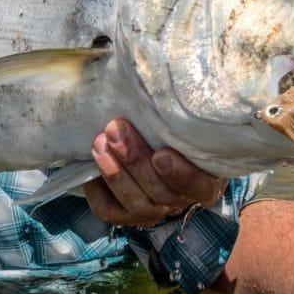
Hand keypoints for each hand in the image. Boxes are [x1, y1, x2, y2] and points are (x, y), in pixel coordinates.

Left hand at [83, 119, 226, 227]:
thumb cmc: (174, 127)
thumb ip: (180, 112)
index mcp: (205, 180)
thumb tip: (165, 79)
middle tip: (115, 129)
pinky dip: (97, 191)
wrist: (151, 139)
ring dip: (115, 173)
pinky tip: (88, 168)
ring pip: (136, 202)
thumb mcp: (185, 121)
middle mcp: (181, 199)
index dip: (181, 175)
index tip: (161, 154)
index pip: (199, 186)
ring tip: (99, 143)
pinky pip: (110, 210)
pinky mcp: (126, 214)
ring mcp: (153, 209)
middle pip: (161, 192)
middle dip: (135, 160)